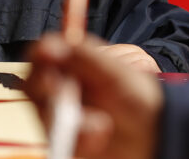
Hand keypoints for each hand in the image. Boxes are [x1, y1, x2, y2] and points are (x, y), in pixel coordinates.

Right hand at [25, 34, 162, 158]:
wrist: (154, 133)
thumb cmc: (137, 97)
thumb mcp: (116, 73)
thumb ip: (85, 57)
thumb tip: (50, 46)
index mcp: (72, 63)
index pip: (43, 53)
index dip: (40, 55)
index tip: (47, 57)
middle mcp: (61, 87)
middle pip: (34, 85)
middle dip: (49, 92)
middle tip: (65, 93)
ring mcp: (60, 115)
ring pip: (45, 117)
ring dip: (75, 122)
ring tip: (103, 124)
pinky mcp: (65, 139)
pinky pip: (59, 142)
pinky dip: (82, 140)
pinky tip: (101, 136)